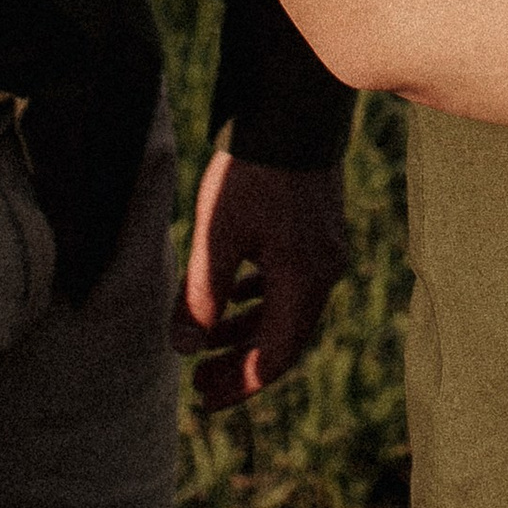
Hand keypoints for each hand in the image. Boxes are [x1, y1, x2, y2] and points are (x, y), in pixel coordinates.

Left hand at [172, 151, 349, 412]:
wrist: (291, 112)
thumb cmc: (252, 174)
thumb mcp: (216, 237)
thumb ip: (200, 297)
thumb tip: (183, 349)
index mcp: (303, 283)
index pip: (274, 358)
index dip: (238, 384)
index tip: (202, 396)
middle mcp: (323, 273)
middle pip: (283, 339)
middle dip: (240, 363)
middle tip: (199, 380)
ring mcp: (324, 250)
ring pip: (286, 309)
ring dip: (247, 329)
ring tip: (206, 338)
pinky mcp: (317, 229)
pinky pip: (291, 281)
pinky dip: (259, 296)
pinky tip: (232, 292)